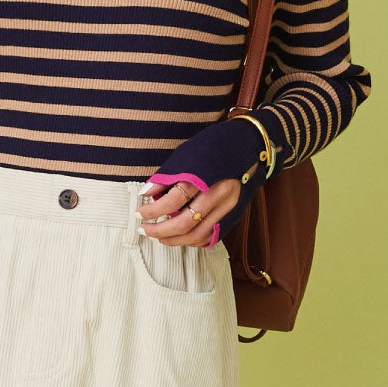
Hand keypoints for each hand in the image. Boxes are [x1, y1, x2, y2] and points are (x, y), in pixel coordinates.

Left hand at [139, 112, 275, 246]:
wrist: (248, 146)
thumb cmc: (215, 147)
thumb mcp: (187, 154)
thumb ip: (168, 177)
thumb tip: (148, 193)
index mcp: (205, 176)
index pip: (173, 201)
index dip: (152, 210)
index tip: (139, 213)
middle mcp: (218, 194)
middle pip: (184, 223)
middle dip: (159, 230)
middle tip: (144, 229)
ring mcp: (228, 207)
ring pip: (197, 235)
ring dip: (174, 240)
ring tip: (158, 236)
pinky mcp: (233, 215)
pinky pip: (210, 236)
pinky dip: (192, 240)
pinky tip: (179, 237)